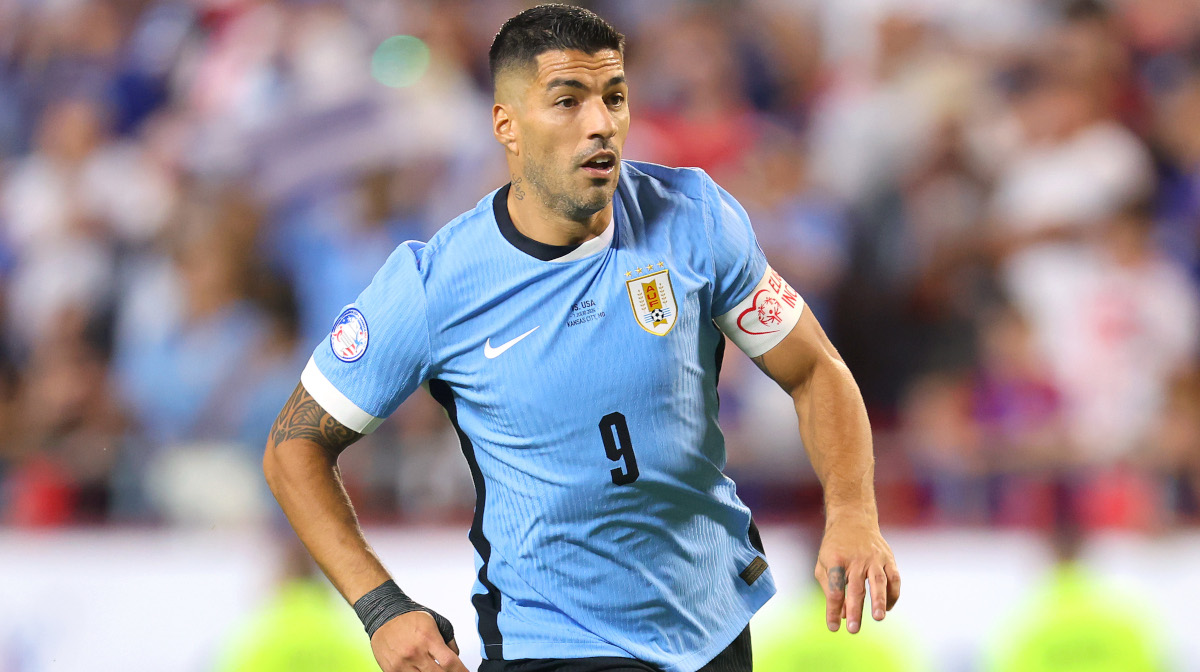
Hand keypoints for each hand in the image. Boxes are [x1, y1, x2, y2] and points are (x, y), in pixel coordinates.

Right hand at [370, 611, 467, 671]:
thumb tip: (457, 658)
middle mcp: (415, 652)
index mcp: (428, 638)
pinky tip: (421, 670)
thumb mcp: (436, 622)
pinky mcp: (391, 671)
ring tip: (433, 669)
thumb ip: (449, 641)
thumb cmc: (410, 619)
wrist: (384, 616)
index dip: (461, 671)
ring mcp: (402, 664)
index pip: (450, 662)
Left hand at [814, 515, 899, 633]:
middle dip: (855, 610)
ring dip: (879, 600)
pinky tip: (888, 608)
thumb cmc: (835, 548)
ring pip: (879, 581)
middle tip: (853, 629)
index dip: (833, 609)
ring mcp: (874, 558)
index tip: (833, 627)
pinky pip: (894, 578)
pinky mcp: (888, 558)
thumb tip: (843, 615)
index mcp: (836, 560)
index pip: (834, 589)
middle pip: (856, 588)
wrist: (853, 520)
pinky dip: (893, 594)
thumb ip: (830, 590)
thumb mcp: (823, 564)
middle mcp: (856, 559)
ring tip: (878, 618)